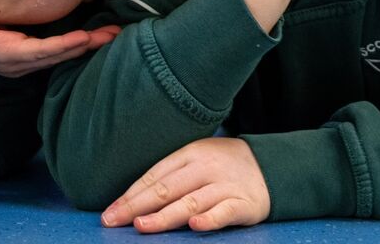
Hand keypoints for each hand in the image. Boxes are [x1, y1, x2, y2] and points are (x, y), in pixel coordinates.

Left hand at [0, 0, 120, 77]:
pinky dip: (62, 46)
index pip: (58, 46)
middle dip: (93, 44)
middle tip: (120, 33)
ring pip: (57, 55)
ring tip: (109, 36)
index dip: (85, 38)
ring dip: (85, 46)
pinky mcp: (3, 53)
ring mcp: (11, 60)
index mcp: (18, 50)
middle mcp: (18, 61)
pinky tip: (81, 38)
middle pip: (64, 54)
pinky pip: (39, 51)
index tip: (109, 28)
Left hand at [101, 137, 270, 232]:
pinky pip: (224, 212)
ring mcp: (225, 185)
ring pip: (190, 201)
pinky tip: (194, 225)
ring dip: (164, 215)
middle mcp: (205, 168)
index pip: (154, 175)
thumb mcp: (197, 159)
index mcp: (190, 154)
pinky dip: (209, 219)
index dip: (130, 195)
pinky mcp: (244, 204)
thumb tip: (132, 197)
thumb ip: (170, 174)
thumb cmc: (223, 166)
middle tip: (113, 221)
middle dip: (136, 206)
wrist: (270, 166)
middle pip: (167, 188)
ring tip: (142, 225)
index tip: (110, 212)